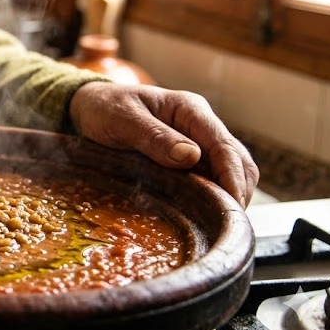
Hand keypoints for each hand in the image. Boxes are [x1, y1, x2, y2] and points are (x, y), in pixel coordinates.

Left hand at [68, 82, 258, 206]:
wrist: (91, 105)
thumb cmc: (104, 108)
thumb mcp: (122, 119)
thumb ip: (155, 136)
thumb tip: (192, 157)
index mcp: (190, 109)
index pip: (224, 146)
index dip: (232, 178)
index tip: (231, 207)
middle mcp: (201, 124)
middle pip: (238, 161)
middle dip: (238, 192)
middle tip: (226, 224)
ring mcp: (197, 140)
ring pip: (230, 170)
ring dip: (229, 195)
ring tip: (218, 223)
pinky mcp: (189, 156)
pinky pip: (211, 177)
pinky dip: (214, 194)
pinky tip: (205, 213)